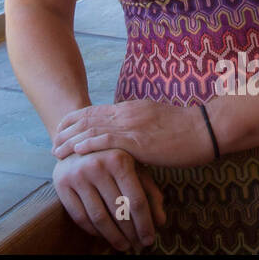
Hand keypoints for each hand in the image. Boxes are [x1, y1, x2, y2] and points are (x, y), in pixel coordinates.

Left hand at [51, 100, 209, 167]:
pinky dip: (88, 145)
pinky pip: (107, 141)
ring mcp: (131, 125)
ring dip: (71, 140)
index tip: (62, 129)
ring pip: (92, 129)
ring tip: (57, 150)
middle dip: (67, 130)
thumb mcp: (156, 121)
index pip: (96, 111)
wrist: (205, 130)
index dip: (75, 120)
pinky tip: (76, 152)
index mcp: (130, 108)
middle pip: (88, 118)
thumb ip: (138, 124)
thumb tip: (127, 134)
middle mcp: (126, 112)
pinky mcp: (138, 140)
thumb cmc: (186, 130)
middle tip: (53, 142)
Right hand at [52, 148, 166, 251]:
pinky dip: (93, 231)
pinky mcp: (61, 183)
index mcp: (118, 158)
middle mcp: (96, 165)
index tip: (149, 240)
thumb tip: (161, 222)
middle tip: (138, 246)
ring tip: (124, 245)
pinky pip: (79, 216)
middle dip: (131, 233)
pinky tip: (103, 235)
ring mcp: (77, 174)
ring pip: (99, 217)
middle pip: (118, 211)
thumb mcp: (135, 168)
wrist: (75, 142)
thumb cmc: (112, 159)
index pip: (135, 201)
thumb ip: (150, 193)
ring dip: (113, 236)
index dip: (144, 224)